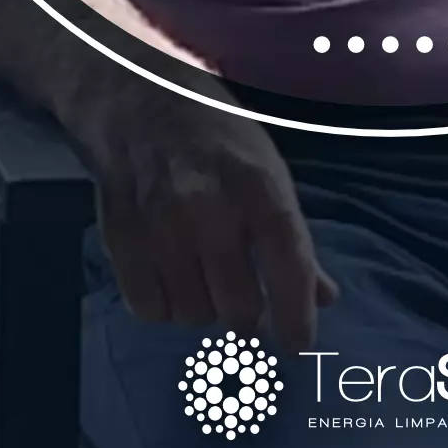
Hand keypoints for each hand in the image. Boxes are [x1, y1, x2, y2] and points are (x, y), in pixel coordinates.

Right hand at [65, 76, 340, 353]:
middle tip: (245, 302)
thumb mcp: (268, 170)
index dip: (296, 317)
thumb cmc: (217, 137)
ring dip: (204, 308)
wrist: (139, 102)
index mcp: (257, 186)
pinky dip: (166, 306)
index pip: (288, 267)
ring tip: (203, 274)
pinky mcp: (123, 241)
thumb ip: (293, 238)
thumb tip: (324, 298)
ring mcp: (161, 227)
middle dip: (248, 315)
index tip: (298, 345)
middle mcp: (210, 208)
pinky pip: (151, 311)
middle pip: (239, 307)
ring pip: (194, 316)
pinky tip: (171, 276)